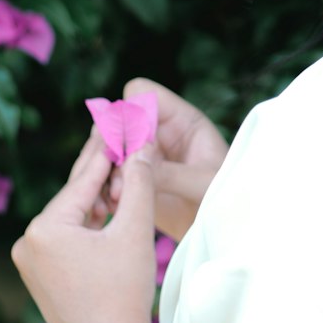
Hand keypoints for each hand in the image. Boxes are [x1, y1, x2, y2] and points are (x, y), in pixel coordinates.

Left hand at [11, 133, 157, 322]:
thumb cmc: (124, 293)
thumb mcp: (135, 230)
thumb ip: (139, 182)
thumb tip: (141, 144)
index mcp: (44, 228)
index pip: (85, 178)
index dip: (110, 146)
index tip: (123, 118)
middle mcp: (27, 241)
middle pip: (76, 196)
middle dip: (105, 170)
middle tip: (123, 134)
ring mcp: (29, 261)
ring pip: (73, 216)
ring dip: (101, 200)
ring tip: (127, 171)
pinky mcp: (39, 276)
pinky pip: (67, 237)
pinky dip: (91, 224)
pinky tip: (112, 211)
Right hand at [91, 77, 229, 241]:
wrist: (217, 229)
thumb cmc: (224, 199)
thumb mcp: (204, 184)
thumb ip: (172, 173)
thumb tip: (137, 165)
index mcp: (180, 119)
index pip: (142, 93)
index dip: (130, 112)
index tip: (134, 145)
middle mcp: (156, 132)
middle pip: (114, 119)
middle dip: (111, 145)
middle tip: (119, 177)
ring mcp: (140, 155)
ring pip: (103, 147)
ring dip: (103, 169)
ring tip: (117, 198)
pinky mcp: (129, 179)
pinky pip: (101, 175)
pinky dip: (99, 188)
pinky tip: (110, 208)